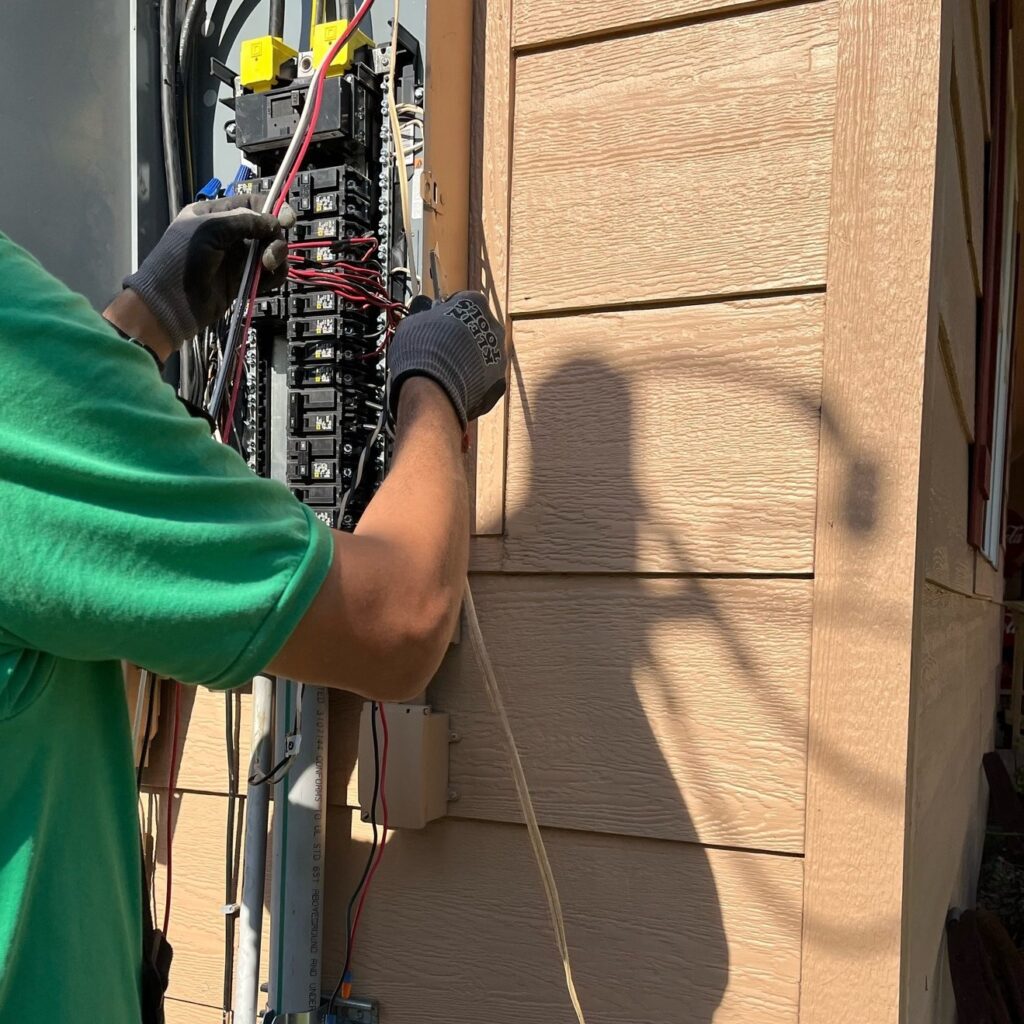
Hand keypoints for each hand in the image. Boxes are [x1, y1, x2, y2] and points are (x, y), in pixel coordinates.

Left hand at [121, 195, 291, 350]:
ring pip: (270, 250)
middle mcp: (228, 233)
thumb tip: (274, 222)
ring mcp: (237, 258)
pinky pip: (268, 274)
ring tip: (267, 268)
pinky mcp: (243, 280)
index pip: (251, 204)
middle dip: (274, 238)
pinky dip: (273, 276)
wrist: (170, 302)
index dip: (272, 209)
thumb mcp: (209, 229)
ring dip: (276, 257)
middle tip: (270, 255)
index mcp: (215, 214)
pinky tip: (266, 280)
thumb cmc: (182, 258)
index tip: (287, 220)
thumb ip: (243, 221)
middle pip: (266, 228)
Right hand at [387, 291, 506, 427]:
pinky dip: (474, 381)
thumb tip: (427, 317)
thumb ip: (426, 316)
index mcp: (474, 303)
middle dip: (462, 338)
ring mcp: (499, 354)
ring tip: (448, 370)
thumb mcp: (413, 322)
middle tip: (442, 348)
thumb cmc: (421, 350)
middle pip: (477, 329)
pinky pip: (485, 378)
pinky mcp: (500, 380)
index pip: (464, 302)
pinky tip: (456, 385)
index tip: (438, 322)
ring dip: (469, 359)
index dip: (448, 313)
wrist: (432, 389)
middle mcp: (493, 326)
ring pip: (483, 354)